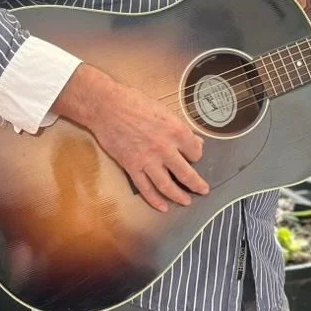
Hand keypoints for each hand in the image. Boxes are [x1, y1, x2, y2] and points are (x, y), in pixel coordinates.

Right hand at [55, 64, 208, 211]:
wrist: (107, 106)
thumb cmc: (135, 102)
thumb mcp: (165, 111)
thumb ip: (180, 129)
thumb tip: (195, 141)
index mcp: (176, 131)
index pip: (195, 152)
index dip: (196, 155)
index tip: (194, 157)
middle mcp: (165, 148)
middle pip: (186, 173)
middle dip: (197, 184)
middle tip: (203, 190)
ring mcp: (147, 160)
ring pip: (167, 185)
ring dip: (179, 196)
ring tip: (187, 202)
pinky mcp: (131, 166)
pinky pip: (145, 188)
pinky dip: (155, 200)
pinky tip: (163, 207)